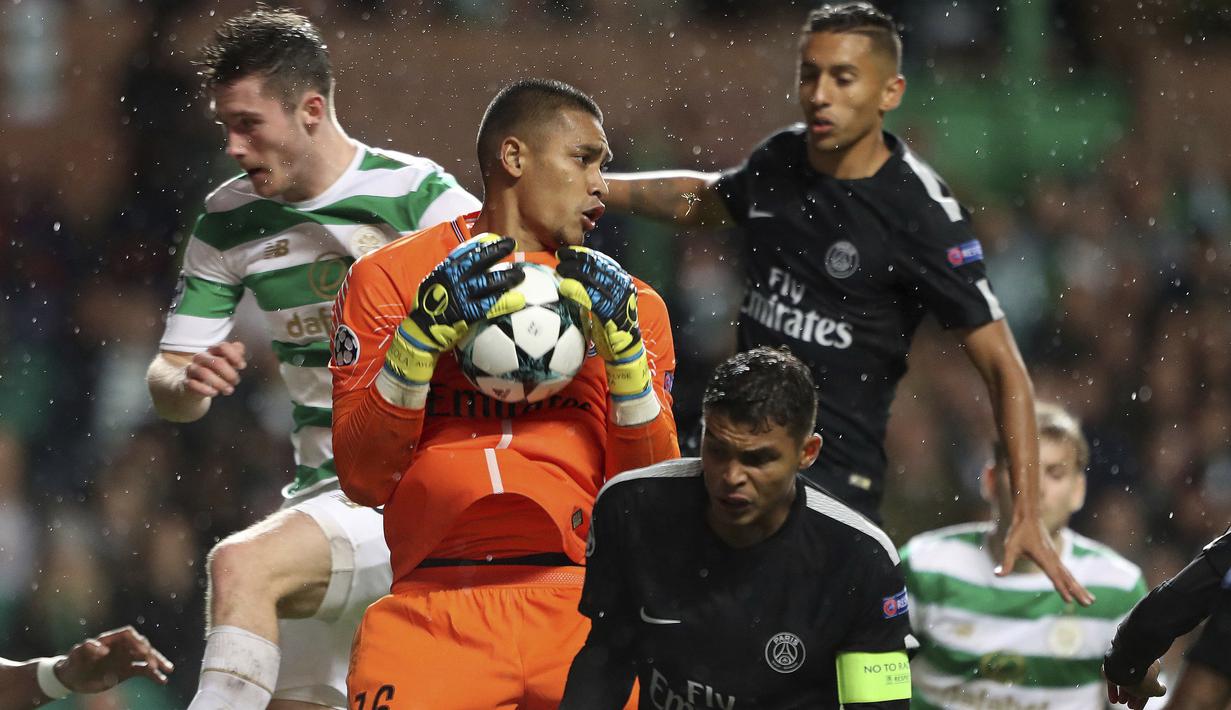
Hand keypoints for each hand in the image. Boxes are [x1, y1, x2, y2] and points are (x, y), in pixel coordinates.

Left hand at [56, 626, 173, 693]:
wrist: (73, 678)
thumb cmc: (74, 661)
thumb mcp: (76, 653)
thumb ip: (88, 648)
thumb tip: (104, 649)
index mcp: (111, 639)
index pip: (129, 634)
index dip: (137, 640)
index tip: (142, 649)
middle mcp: (122, 647)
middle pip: (142, 646)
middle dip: (150, 654)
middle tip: (154, 664)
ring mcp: (126, 659)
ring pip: (147, 658)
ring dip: (158, 663)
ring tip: (168, 670)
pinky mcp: (128, 671)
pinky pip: (144, 671)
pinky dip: (154, 676)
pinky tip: (163, 680)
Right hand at [183, 341, 246, 396]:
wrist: (195, 385)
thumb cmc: (216, 371)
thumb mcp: (227, 362)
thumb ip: (236, 354)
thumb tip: (240, 353)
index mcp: (213, 350)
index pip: (223, 347)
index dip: (235, 356)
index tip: (242, 366)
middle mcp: (201, 357)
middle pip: (217, 362)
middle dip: (230, 374)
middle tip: (236, 382)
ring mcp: (192, 369)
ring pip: (205, 373)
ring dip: (220, 384)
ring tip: (229, 390)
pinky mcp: (187, 381)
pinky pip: (194, 384)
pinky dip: (206, 390)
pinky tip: (215, 393)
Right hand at [385, 234, 524, 384]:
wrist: (419, 331)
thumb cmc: (428, 307)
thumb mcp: (434, 283)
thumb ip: (450, 273)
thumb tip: (467, 263)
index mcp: (444, 270)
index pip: (464, 251)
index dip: (481, 243)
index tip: (494, 237)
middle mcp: (452, 279)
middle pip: (479, 261)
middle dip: (496, 250)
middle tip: (511, 244)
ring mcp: (459, 295)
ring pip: (488, 282)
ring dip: (507, 276)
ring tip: (520, 274)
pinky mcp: (466, 312)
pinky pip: (490, 305)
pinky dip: (505, 302)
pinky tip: (518, 299)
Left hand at [555, 246, 649, 400]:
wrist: (625, 349)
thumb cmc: (610, 326)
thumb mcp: (605, 302)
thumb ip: (594, 288)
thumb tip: (573, 275)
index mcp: (622, 281)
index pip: (602, 260)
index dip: (584, 253)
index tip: (568, 251)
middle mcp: (623, 286)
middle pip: (598, 266)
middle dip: (578, 259)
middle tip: (561, 256)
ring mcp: (619, 299)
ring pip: (595, 278)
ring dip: (575, 271)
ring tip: (561, 268)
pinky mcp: (613, 312)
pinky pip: (593, 298)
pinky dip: (578, 291)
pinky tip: (565, 287)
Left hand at [999, 514, 1093, 605]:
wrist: (1029, 516)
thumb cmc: (1018, 532)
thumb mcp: (1010, 547)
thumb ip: (1006, 563)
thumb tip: (998, 575)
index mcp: (1044, 558)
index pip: (1054, 576)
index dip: (1061, 588)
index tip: (1069, 600)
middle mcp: (1053, 559)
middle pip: (1067, 578)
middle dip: (1078, 591)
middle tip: (1089, 604)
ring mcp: (1055, 558)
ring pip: (1069, 576)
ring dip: (1079, 588)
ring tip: (1091, 600)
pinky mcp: (1054, 557)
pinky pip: (1066, 572)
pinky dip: (1073, 581)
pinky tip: (1078, 588)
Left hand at [1106, 660, 1164, 708]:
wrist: (1124, 665)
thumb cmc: (1142, 677)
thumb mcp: (1156, 688)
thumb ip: (1159, 690)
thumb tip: (1161, 689)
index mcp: (1152, 665)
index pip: (1151, 682)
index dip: (1146, 696)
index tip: (1139, 706)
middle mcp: (1138, 661)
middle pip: (1137, 682)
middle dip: (1133, 695)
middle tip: (1130, 705)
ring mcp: (1124, 662)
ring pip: (1124, 680)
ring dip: (1124, 693)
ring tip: (1122, 702)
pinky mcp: (1111, 665)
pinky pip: (1113, 678)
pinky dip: (1113, 689)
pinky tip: (1113, 700)